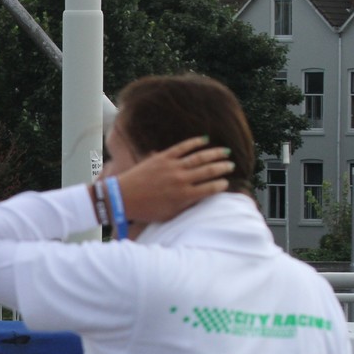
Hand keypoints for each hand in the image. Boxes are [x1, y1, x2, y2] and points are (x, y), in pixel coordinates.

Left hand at [116, 135, 234, 223]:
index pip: (210, 189)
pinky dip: (195, 142)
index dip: (221, 185)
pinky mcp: (163, 157)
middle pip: (209, 171)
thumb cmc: (145, 210)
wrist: (122, 198)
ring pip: (199, 157)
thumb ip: (185, 206)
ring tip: (225, 152)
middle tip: (231, 165)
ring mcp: (172, 167)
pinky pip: (183, 147)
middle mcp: (181, 180)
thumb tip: (200, 198)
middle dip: (223, 167)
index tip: (226, 183)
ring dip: (215, 154)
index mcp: (184, 196)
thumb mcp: (168, 214)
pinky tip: (205, 139)